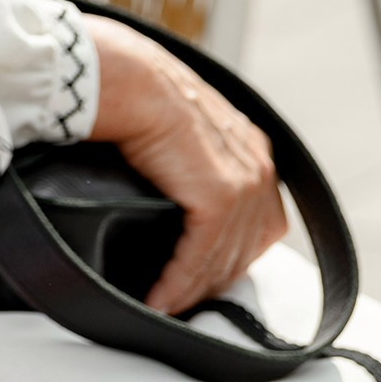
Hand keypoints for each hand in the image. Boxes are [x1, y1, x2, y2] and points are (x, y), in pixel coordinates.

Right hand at [87, 15, 287, 312]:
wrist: (122, 76)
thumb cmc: (132, 87)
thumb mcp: (175, 121)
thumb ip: (185, 152)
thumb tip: (160, 173)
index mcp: (251, 146)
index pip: (257, 221)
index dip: (228, 253)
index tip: (197, 275)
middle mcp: (257, 166)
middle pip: (244, 246)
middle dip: (212, 278)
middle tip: (178, 299)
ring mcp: (244, 184)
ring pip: (221, 258)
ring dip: (190, 288)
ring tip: (161, 305)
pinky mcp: (219, 199)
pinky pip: (199, 257)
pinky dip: (177, 283)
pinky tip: (156, 300)